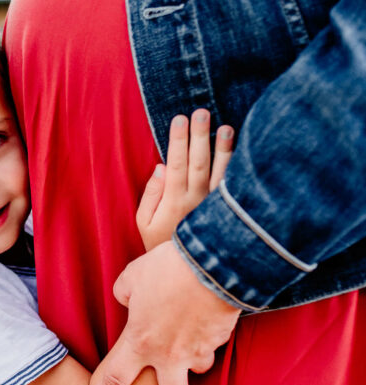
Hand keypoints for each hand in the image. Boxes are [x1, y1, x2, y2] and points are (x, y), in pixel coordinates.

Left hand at [83, 240, 240, 384]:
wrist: (213, 262)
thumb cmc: (167, 268)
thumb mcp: (132, 277)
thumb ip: (124, 294)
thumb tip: (128, 301)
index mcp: (140, 341)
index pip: (114, 382)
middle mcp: (169, 354)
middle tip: (170, 377)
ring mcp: (198, 350)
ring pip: (199, 369)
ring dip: (195, 358)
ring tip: (192, 332)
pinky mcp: (220, 339)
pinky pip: (215, 344)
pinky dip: (210, 335)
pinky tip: (207, 314)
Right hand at [136, 110, 233, 250]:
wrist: (186, 271)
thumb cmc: (159, 242)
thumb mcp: (144, 222)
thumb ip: (151, 194)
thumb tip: (161, 166)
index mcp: (173, 202)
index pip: (176, 164)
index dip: (178, 141)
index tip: (179, 119)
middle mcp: (196, 202)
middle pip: (199, 163)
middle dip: (200, 136)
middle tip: (201, 113)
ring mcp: (213, 207)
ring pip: (221, 172)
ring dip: (223, 148)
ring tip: (225, 127)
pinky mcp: (225, 211)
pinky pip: (233, 186)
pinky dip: (237, 167)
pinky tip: (241, 150)